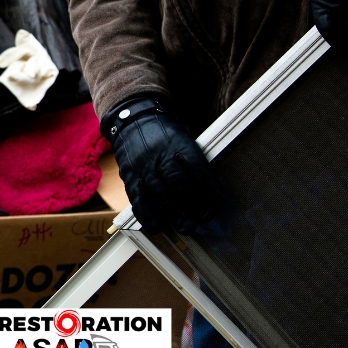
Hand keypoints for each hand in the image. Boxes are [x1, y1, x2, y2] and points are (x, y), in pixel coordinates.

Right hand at [102, 96, 218, 233]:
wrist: (132, 120)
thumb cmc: (163, 134)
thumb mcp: (182, 138)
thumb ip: (193, 160)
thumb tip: (211, 187)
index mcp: (177, 144)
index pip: (196, 166)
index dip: (209, 185)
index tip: (218, 200)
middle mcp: (159, 156)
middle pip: (178, 183)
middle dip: (193, 204)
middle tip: (203, 219)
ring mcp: (143, 167)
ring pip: (159, 193)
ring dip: (174, 213)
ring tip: (185, 227)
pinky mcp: (129, 176)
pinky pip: (137, 198)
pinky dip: (146, 215)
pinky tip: (156, 227)